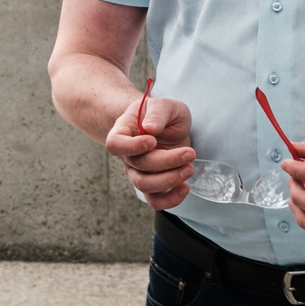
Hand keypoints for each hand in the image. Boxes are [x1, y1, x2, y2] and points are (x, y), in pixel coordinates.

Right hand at [105, 92, 194, 209]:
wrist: (166, 125)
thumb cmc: (161, 114)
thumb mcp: (163, 105)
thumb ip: (157, 113)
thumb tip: (150, 128)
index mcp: (123, 132)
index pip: (115, 144)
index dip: (131, 147)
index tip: (152, 141)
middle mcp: (127, 155)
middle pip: (138, 166)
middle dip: (166, 162)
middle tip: (189, 153)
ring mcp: (138, 172)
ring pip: (145, 186)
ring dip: (169, 180)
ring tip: (189, 169)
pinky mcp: (153, 184)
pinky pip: (155, 200)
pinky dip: (170, 199)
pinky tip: (185, 187)